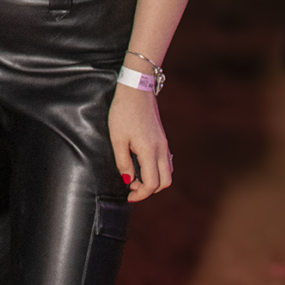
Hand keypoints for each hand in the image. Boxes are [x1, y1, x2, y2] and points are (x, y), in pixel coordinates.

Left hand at [109, 83, 172, 201]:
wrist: (137, 88)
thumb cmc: (123, 112)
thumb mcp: (117, 138)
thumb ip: (123, 161)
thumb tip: (128, 180)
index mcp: (150, 151)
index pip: (152, 184)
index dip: (140, 194)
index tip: (128, 195)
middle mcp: (161, 150)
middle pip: (165, 182)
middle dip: (149, 190)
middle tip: (132, 187)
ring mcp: (164, 144)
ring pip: (167, 172)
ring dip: (154, 180)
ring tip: (135, 175)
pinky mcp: (162, 138)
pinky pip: (166, 162)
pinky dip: (157, 170)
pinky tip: (143, 164)